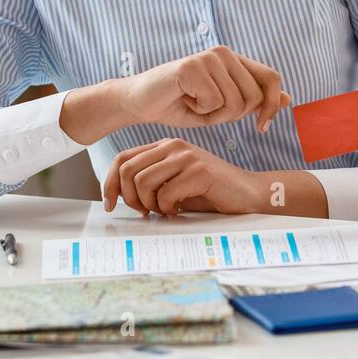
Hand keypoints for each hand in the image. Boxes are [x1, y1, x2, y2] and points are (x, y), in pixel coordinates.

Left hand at [102, 138, 262, 216]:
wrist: (247, 193)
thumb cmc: (209, 191)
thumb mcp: (173, 183)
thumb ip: (150, 182)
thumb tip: (117, 195)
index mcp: (164, 146)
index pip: (122, 158)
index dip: (110, 183)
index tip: (111, 204)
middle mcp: (173, 146)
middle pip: (128, 170)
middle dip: (130, 198)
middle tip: (145, 212)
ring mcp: (186, 156)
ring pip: (143, 182)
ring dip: (149, 205)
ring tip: (165, 211)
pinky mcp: (199, 171)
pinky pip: (165, 194)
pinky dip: (168, 209)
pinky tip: (180, 210)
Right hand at [118, 46, 290, 133]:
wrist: (142, 102)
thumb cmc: (183, 105)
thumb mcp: (224, 108)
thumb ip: (254, 101)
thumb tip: (287, 98)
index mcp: (234, 60)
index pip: (271, 78)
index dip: (271, 105)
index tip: (261, 127)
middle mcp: (224, 53)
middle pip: (254, 96)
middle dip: (234, 115)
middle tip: (208, 110)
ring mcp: (208, 56)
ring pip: (235, 101)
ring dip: (214, 114)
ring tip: (195, 104)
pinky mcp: (192, 66)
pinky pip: (214, 101)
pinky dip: (200, 111)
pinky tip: (185, 100)